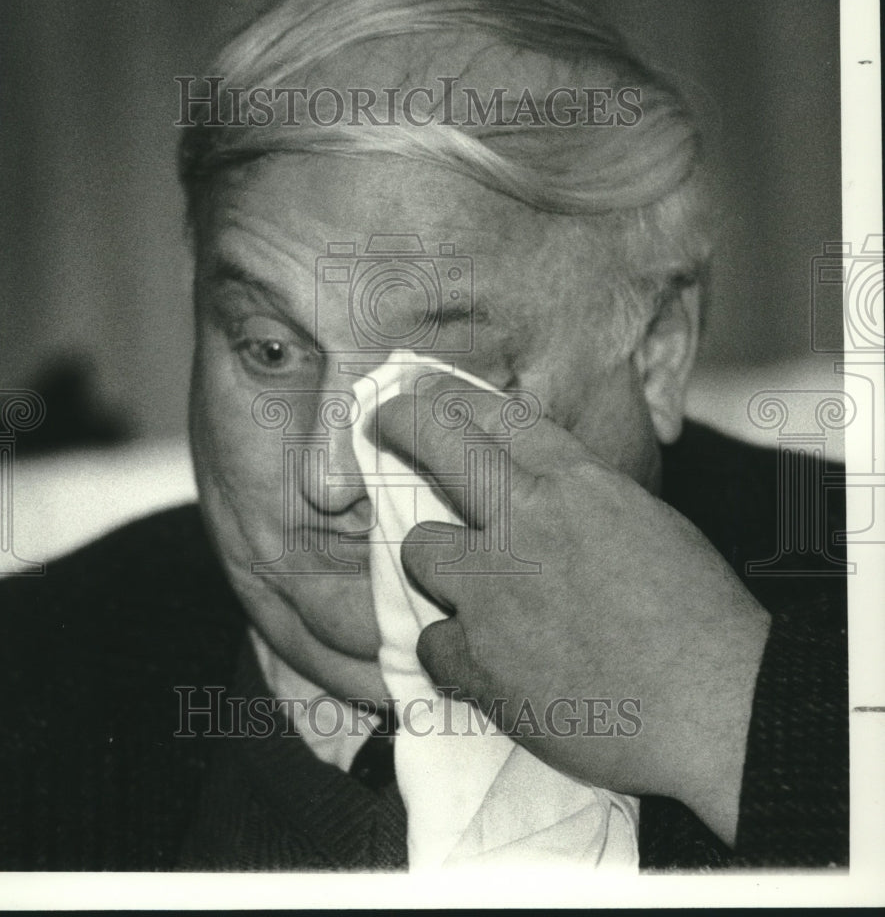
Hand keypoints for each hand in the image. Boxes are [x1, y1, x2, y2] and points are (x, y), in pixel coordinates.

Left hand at [372, 375, 771, 846]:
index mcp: (578, 485)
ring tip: (475, 593)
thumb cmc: (698, 617)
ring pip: (419, 549)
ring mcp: (494, 590)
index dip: (445, 394)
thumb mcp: (645, 526)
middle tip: (383, 424)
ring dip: (438, 566)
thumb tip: (534, 491)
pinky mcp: (478, 659)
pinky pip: (432, 640)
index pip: (494, 414)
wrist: (716, 708)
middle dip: (402, 424)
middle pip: (438, 447)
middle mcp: (525, 522)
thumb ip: (578, 501)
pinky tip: (491, 663)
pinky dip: (455, 651)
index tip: (416, 391)